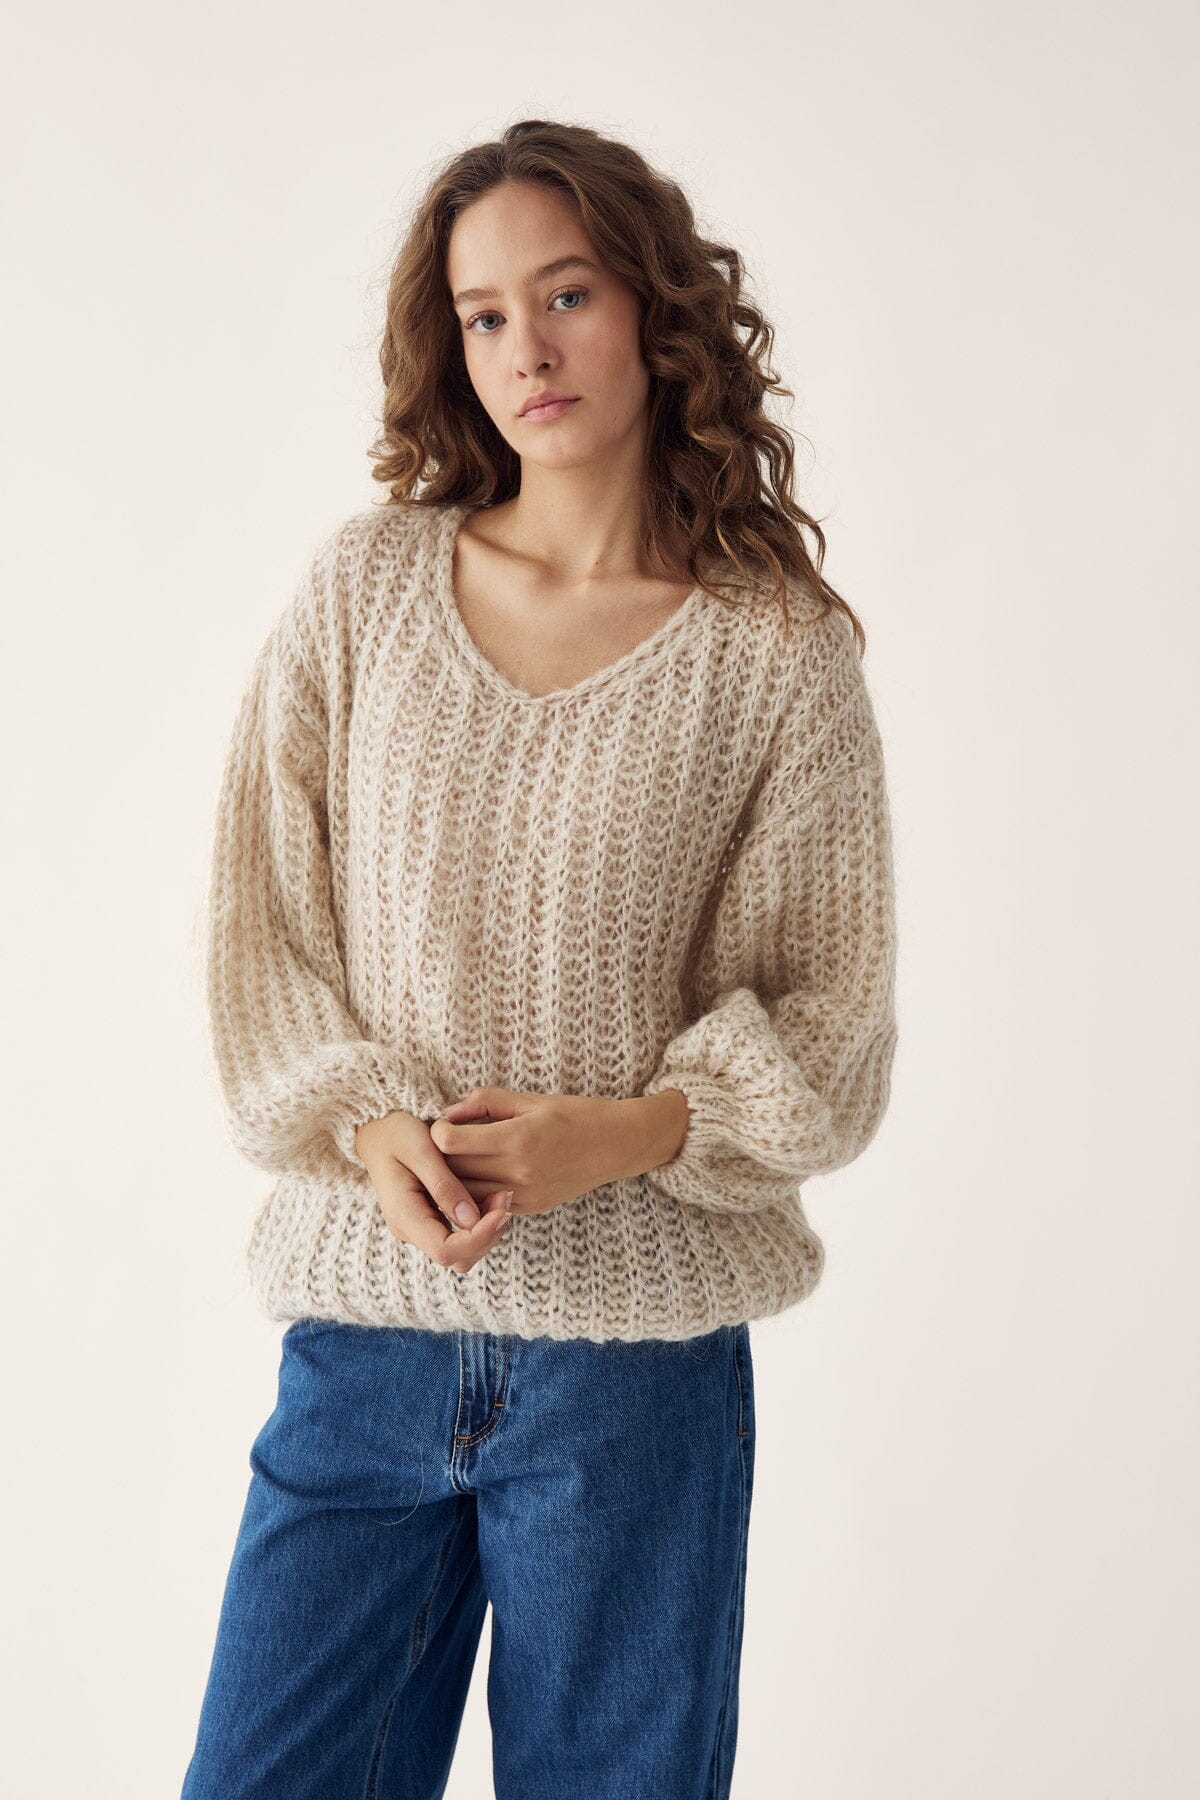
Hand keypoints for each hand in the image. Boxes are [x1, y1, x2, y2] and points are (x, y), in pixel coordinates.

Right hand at [355, 1110, 512, 1274]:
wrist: (378, 1130)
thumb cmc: (396, 1134)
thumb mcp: (420, 1150)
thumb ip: (443, 1186)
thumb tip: (470, 1220)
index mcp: (404, 1215)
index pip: (446, 1250)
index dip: (479, 1237)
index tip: (501, 1210)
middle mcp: (410, 1229)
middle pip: (458, 1258)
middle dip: (487, 1235)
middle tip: (505, 1198)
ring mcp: (419, 1227)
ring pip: (461, 1252)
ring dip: (487, 1231)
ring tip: (501, 1195)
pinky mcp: (429, 1219)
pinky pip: (458, 1235)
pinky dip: (479, 1223)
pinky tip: (490, 1196)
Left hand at [428, 1087, 680, 1214]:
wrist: (618, 1146)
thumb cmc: (577, 1115)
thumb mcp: (532, 1099)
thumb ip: (487, 1102)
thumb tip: (449, 1112)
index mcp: (517, 1138)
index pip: (451, 1142)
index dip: (438, 1130)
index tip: (444, 1123)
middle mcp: (518, 1171)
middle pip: (454, 1171)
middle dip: (441, 1156)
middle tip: (441, 1142)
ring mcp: (524, 1195)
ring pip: (466, 1194)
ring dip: (455, 1179)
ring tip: (457, 1160)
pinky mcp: (531, 1208)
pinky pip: (489, 1205)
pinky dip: (477, 1193)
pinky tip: (480, 1176)